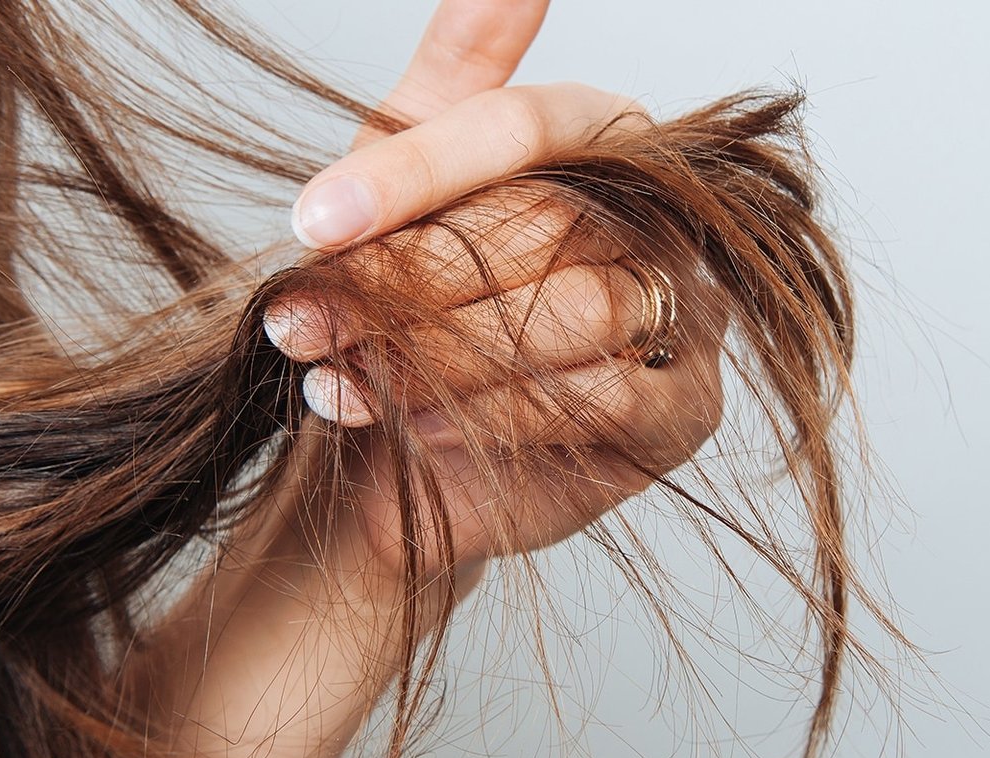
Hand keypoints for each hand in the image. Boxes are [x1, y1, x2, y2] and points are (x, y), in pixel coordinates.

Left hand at [263, 4, 726, 575]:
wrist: (400, 457)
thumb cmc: (412, 308)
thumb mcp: (410, 179)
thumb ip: (459, 69)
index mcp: (607, 141)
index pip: (525, 126)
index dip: (414, 170)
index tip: (312, 220)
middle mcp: (664, 218)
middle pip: (550, 224)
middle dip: (410, 279)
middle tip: (300, 316)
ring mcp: (689, 314)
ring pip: (577, 313)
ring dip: (440, 351)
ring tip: (341, 369)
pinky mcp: (683, 413)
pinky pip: (599, 402)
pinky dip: (490, 414)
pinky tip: (406, 423)